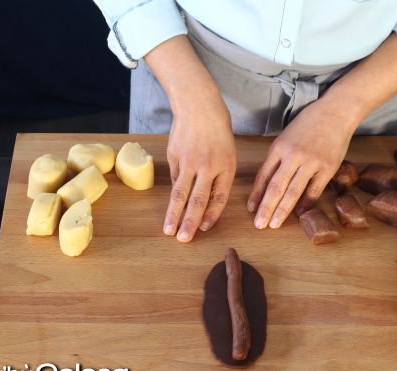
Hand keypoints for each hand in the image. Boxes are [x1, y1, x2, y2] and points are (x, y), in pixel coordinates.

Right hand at [164, 92, 235, 241]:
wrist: (199, 105)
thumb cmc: (217, 131)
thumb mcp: (227, 153)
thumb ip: (217, 177)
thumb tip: (203, 201)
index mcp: (226, 166)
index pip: (219, 197)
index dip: (211, 214)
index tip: (203, 229)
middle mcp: (208, 166)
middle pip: (198, 199)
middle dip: (190, 222)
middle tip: (184, 239)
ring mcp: (189, 162)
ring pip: (180, 194)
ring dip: (174, 215)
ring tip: (169, 230)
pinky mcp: (174, 157)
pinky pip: (174, 178)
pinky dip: (173, 192)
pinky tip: (171, 205)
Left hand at [247, 98, 356, 228]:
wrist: (335, 112)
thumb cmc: (308, 124)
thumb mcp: (286, 137)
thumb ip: (277, 158)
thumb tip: (267, 183)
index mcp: (279, 148)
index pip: (263, 176)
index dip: (256, 194)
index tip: (251, 210)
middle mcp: (293, 156)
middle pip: (276, 187)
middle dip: (266, 208)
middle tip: (259, 225)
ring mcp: (311, 162)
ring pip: (293, 191)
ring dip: (282, 210)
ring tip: (274, 224)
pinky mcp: (328, 168)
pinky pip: (314, 190)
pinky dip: (305, 203)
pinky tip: (298, 214)